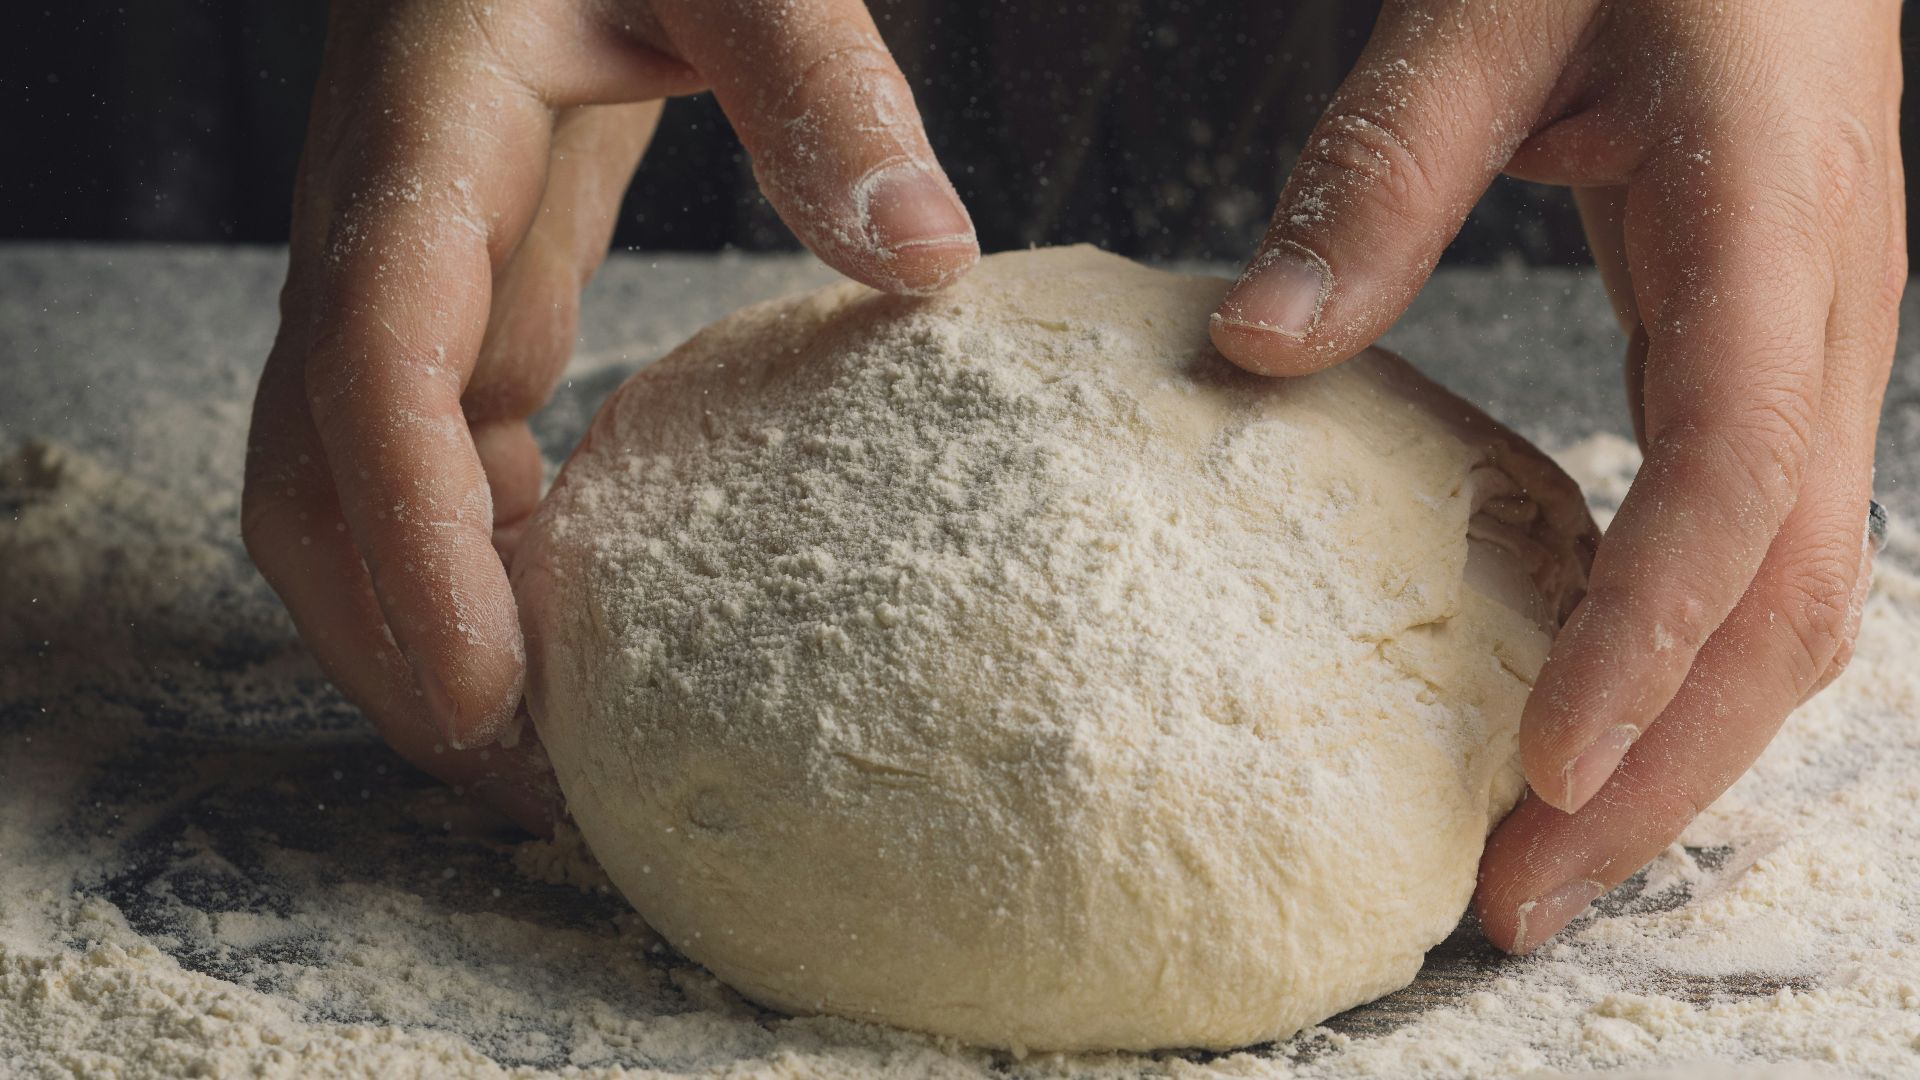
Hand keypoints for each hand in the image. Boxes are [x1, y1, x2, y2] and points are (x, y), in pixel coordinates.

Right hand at [242, 0, 975, 831]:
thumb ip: (818, 80)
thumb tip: (925, 260)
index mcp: (422, 137)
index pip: (374, 361)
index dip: (412, 540)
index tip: (488, 692)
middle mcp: (384, 229)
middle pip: (315, 473)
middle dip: (391, 640)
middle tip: (525, 790)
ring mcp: (414, 277)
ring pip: (356, 492)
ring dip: (428, 632)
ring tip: (550, 765)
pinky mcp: (473, 300)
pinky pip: (437, 465)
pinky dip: (481, 570)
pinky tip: (569, 640)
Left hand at [1208, 0, 1902, 949]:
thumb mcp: (1496, 12)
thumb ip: (1383, 173)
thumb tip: (1257, 349)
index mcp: (1770, 232)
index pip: (1731, 484)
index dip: (1647, 644)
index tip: (1541, 773)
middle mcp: (1825, 319)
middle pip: (1784, 602)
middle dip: (1664, 770)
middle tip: (1514, 898)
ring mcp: (1814, 352)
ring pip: (1784, 599)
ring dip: (1674, 747)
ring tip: (1536, 858)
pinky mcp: (1771, 363)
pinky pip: (1747, 549)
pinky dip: (1669, 660)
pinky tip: (1576, 719)